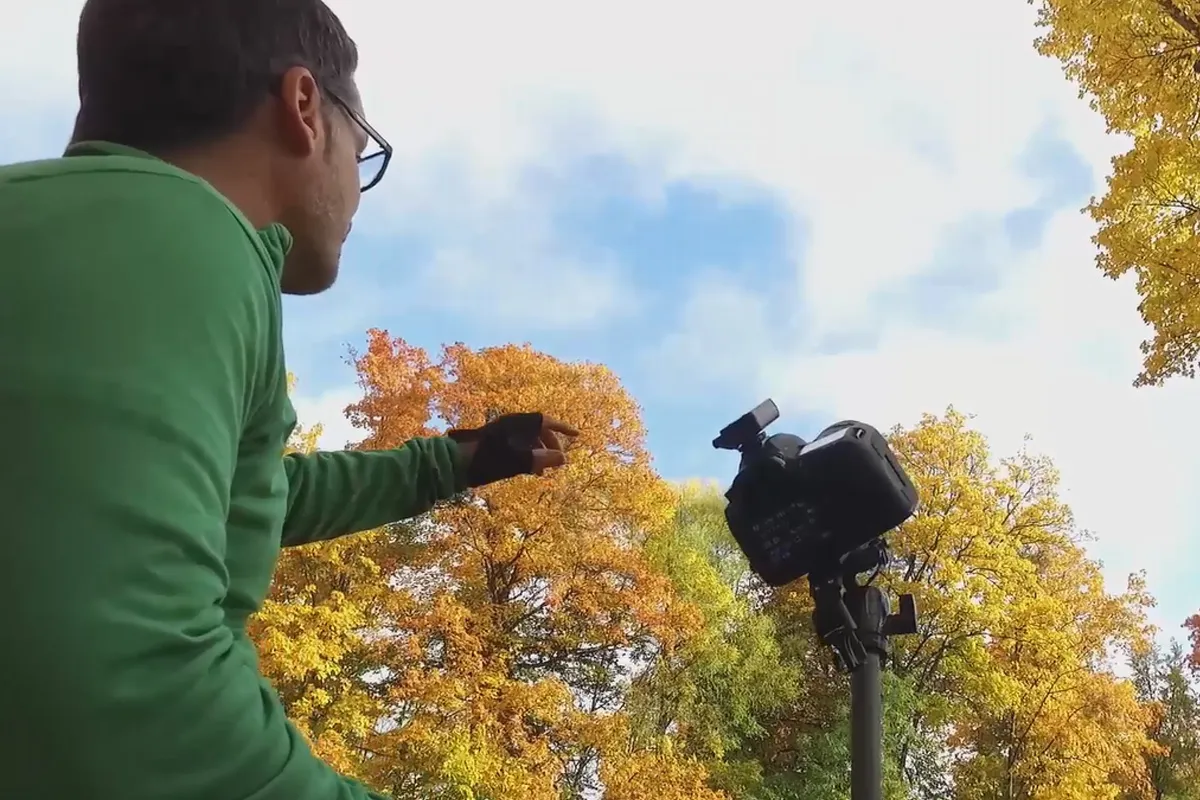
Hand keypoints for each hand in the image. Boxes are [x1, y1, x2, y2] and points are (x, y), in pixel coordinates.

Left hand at [449, 413, 578, 486]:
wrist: (456, 462)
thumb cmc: (488, 461)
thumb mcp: (520, 462)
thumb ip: (543, 459)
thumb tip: (564, 459)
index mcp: (518, 422)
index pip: (547, 421)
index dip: (564, 428)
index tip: (577, 435)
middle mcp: (511, 423)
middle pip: (538, 430)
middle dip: (551, 445)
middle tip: (558, 461)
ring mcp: (502, 432)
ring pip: (528, 439)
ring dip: (539, 452)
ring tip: (542, 472)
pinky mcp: (494, 442)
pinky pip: (518, 444)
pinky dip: (527, 455)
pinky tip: (528, 470)